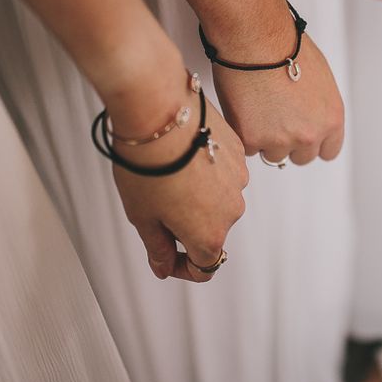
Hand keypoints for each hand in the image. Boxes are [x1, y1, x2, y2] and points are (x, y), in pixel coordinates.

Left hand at [106, 64, 247, 281]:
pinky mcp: (238, 151)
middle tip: (157, 206)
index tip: (165, 256)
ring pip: (219, 199)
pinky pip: (224, 172)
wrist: (160, 114)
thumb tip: (163, 265)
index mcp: (210, 234)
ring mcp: (239, 179)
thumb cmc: (148, 165)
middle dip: (187, 226)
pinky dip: (207, 171)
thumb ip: (157, 247)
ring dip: (199, 196)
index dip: (181, 267)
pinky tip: (183, 157)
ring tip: (169, 175)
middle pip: (212, 231)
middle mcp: (232, 210)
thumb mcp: (143, 217)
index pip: (204, 268)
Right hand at [212, 34, 344, 165]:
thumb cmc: (287, 47)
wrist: (257, 39)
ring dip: (265, 139)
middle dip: (290, 142)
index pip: (329, 151)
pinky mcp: (251, 139)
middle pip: (302, 157)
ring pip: (272, 154)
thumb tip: (311, 116)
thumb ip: (319, 106)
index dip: (314, 142)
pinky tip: (244, 108)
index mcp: (331, 119)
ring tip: (258, 108)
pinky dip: (244, 133)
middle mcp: (309, 134)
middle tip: (276, 120)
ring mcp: (280, 140)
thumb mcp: (321, 78)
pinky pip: (248, 147)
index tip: (304, 136)